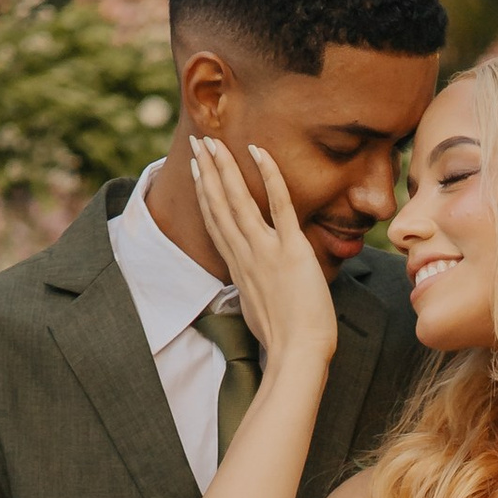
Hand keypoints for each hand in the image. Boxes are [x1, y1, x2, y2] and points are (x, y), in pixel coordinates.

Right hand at [190, 138, 340, 380]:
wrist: (298, 355)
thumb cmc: (286, 342)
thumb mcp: (260, 313)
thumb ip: (255, 292)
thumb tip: (256, 291)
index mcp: (239, 269)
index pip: (217, 224)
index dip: (206, 195)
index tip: (199, 172)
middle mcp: (246, 256)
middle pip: (220, 206)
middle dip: (208, 172)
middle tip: (198, 143)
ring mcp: (265, 251)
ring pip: (238, 201)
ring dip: (224, 168)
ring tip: (214, 142)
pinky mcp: (291, 249)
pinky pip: (278, 205)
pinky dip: (269, 176)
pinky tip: (258, 152)